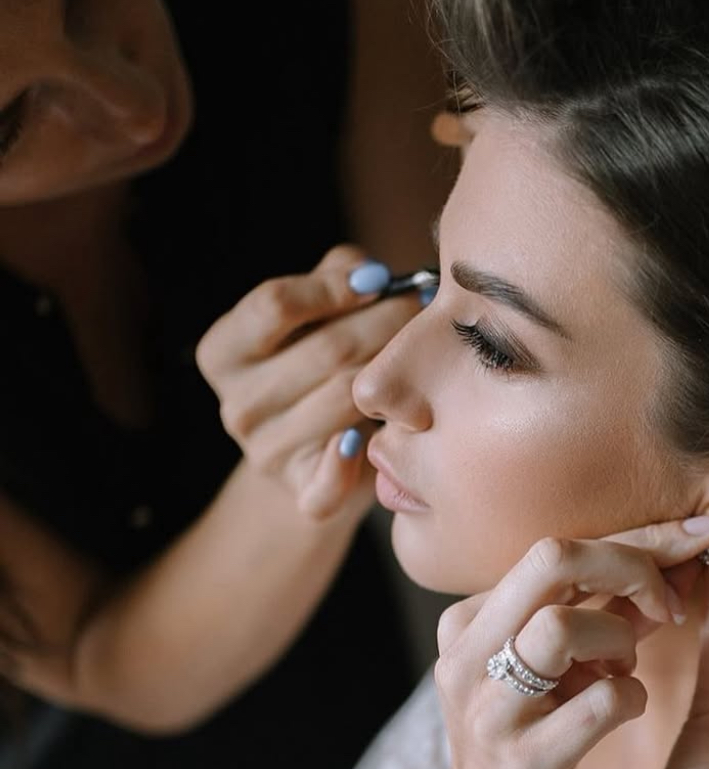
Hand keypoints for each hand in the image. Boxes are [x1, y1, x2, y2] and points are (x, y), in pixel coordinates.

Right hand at [195, 244, 419, 519]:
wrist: (319, 457)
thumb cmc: (323, 366)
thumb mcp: (319, 311)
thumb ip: (338, 275)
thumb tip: (371, 273)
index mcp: (223, 352)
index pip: (273, 304)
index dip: (332, 288)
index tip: (380, 280)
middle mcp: (237, 405)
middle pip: (325, 351)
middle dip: (385, 325)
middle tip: (423, 313)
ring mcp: (266, 453)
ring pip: (346, 400)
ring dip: (392, 377)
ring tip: (419, 361)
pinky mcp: (302, 495)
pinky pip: (333, 480)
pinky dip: (357, 460)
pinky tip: (374, 435)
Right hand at [429, 517, 708, 768]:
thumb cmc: (534, 731)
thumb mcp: (560, 664)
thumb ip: (612, 611)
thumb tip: (685, 557)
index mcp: (473, 619)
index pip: (558, 547)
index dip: (640, 536)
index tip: (703, 533)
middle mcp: (470, 654)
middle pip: (552, 559)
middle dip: (633, 565)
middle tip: (668, 603)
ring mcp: (492, 709)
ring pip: (561, 626)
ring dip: (619, 638)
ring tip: (622, 666)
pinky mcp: (525, 761)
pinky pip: (599, 703)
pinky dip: (631, 697)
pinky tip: (624, 707)